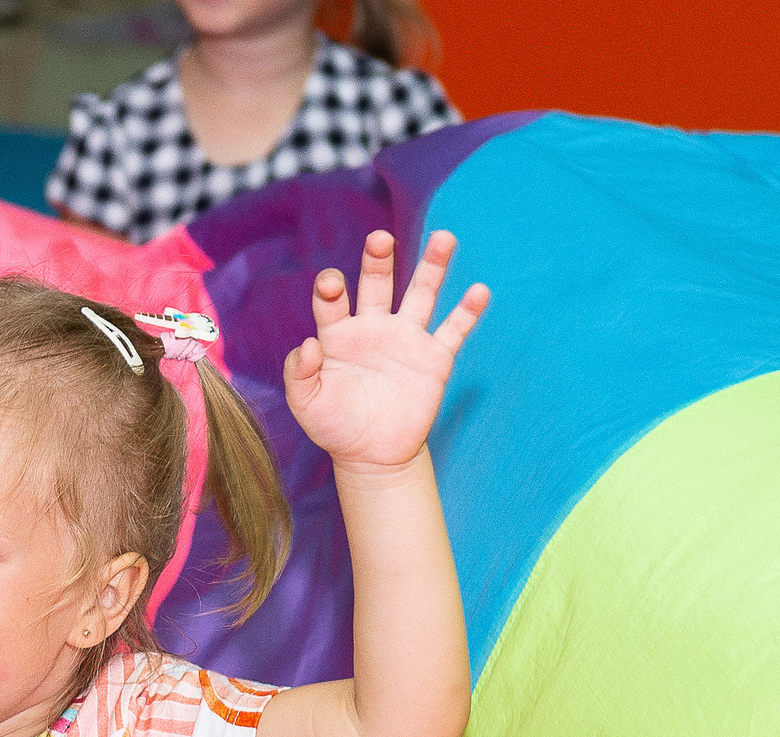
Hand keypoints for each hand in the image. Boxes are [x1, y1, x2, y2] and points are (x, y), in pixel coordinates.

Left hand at [282, 229, 487, 475]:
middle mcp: (373, 328)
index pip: (333, 301)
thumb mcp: (307, 404)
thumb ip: (299, 374)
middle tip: (380, 238)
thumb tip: (308, 343)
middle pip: (377, 284)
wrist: (372, 455)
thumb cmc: (334, 426)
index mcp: (338, 335)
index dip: (331, 288)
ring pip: (421, 294)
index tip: (331, 285)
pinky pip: (454, 330)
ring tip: (443, 237)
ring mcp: (406, 340)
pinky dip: (468, 311)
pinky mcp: (434, 359)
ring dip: (432, 266)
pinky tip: (479, 291)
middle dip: (378, 260)